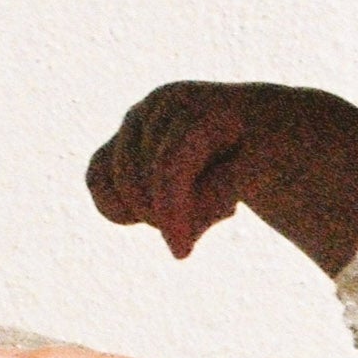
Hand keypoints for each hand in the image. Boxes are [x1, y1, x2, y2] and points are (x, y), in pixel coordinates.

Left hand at [86, 79, 357, 276]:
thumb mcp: (314, 219)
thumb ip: (262, 206)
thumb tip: (190, 241)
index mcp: (270, 123)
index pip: (166, 111)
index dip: (131, 163)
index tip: (147, 223)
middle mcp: (269, 107)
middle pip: (156, 106)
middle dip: (129, 171)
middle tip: (158, 230)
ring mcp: (277, 113)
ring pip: (167, 115)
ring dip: (152, 185)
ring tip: (179, 239)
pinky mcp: (284, 133)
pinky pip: (195, 145)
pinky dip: (179, 197)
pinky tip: (192, 247)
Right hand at [88, 81, 278, 255]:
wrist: (253, 130)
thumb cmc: (260, 152)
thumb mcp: (259, 169)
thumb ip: (222, 190)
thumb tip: (180, 234)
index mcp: (198, 106)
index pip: (168, 165)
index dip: (170, 210)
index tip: (181, 252)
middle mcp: (160, 105)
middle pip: (138, 181)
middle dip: (166, 215)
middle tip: (215, 216)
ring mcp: (136, 120)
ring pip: (113, 183)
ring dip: (151, 213)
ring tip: (199, 206)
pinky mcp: (121, 140)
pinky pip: (98, 181)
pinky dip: (121, 209)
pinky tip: (161, 212)